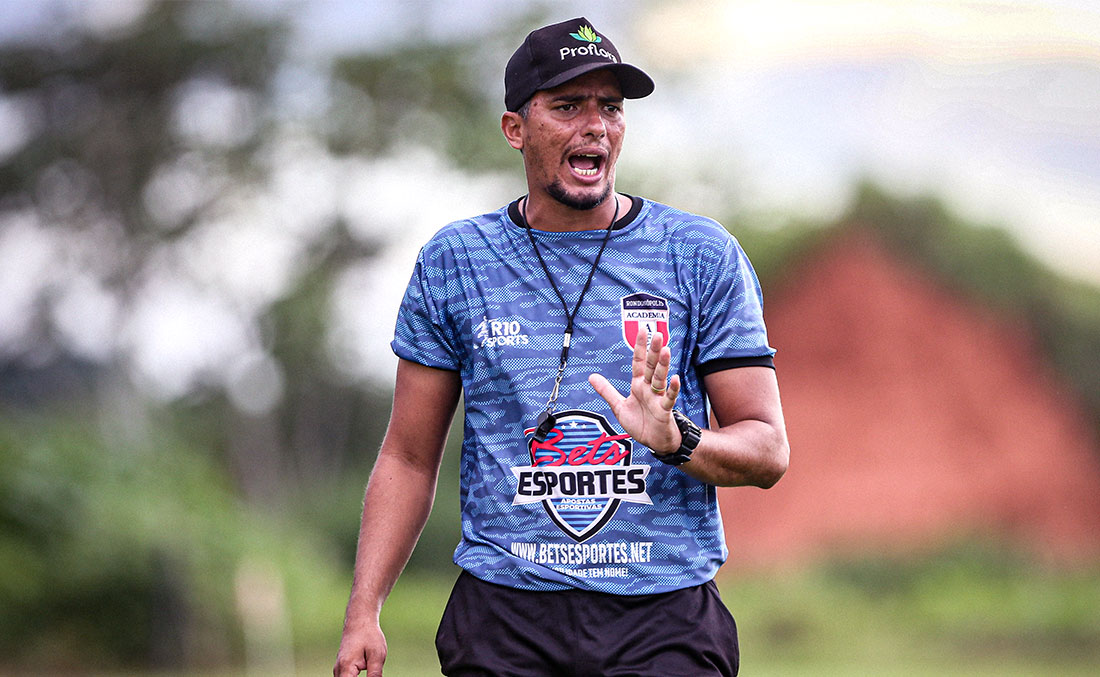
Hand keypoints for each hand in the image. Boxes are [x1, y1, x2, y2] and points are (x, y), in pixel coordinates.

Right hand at [333, 619, 386, 676]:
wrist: (360, 621)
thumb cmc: (369, 636)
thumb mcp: (377, 656)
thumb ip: (375, 675)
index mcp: (345, 669)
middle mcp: (338, 671)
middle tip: (373, 674)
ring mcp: (338, 670)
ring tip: (370, 672)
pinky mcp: (342, 669)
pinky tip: (369, 674)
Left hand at [589, 328, 681, 454]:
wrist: (654, 442)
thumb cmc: (640, 423)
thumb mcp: (618, 406)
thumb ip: (606, 391)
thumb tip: (592, 376)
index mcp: (638, 385)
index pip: (638, 362)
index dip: (639, 347)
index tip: (641, 330)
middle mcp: (648, 388)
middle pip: (651, 366)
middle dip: (653, 350)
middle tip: (657, 334)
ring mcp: (657, 398)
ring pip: (660, 378)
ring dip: (663, 364)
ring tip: (665, 350)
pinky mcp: (664, 410)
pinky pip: (669, 398)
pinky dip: (672, 389)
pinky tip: (675, 378)